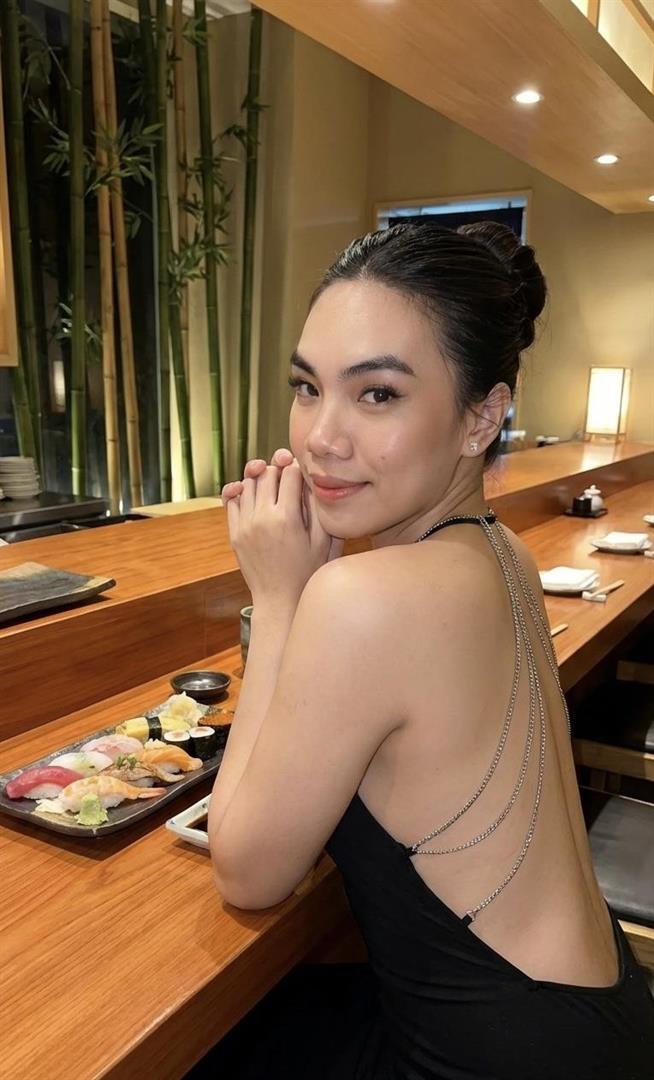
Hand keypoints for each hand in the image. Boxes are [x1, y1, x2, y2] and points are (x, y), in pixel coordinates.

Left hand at [221, 450, 343, 605]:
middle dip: (278, 468)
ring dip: (260, 479)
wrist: (280, 600)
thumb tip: (311, 481)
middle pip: (267, 473)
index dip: (298, 468)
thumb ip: (318, 508)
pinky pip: (232, 500)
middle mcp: (262, 518)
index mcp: (287, 517)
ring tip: (271, 485)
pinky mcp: (235, 533)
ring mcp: (245, 525)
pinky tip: (253, 495)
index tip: (301, 473)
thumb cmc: (307, 572)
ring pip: (247, 483)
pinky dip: (241, 492)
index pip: (290, 473)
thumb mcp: (324, 541)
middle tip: (286, 473)